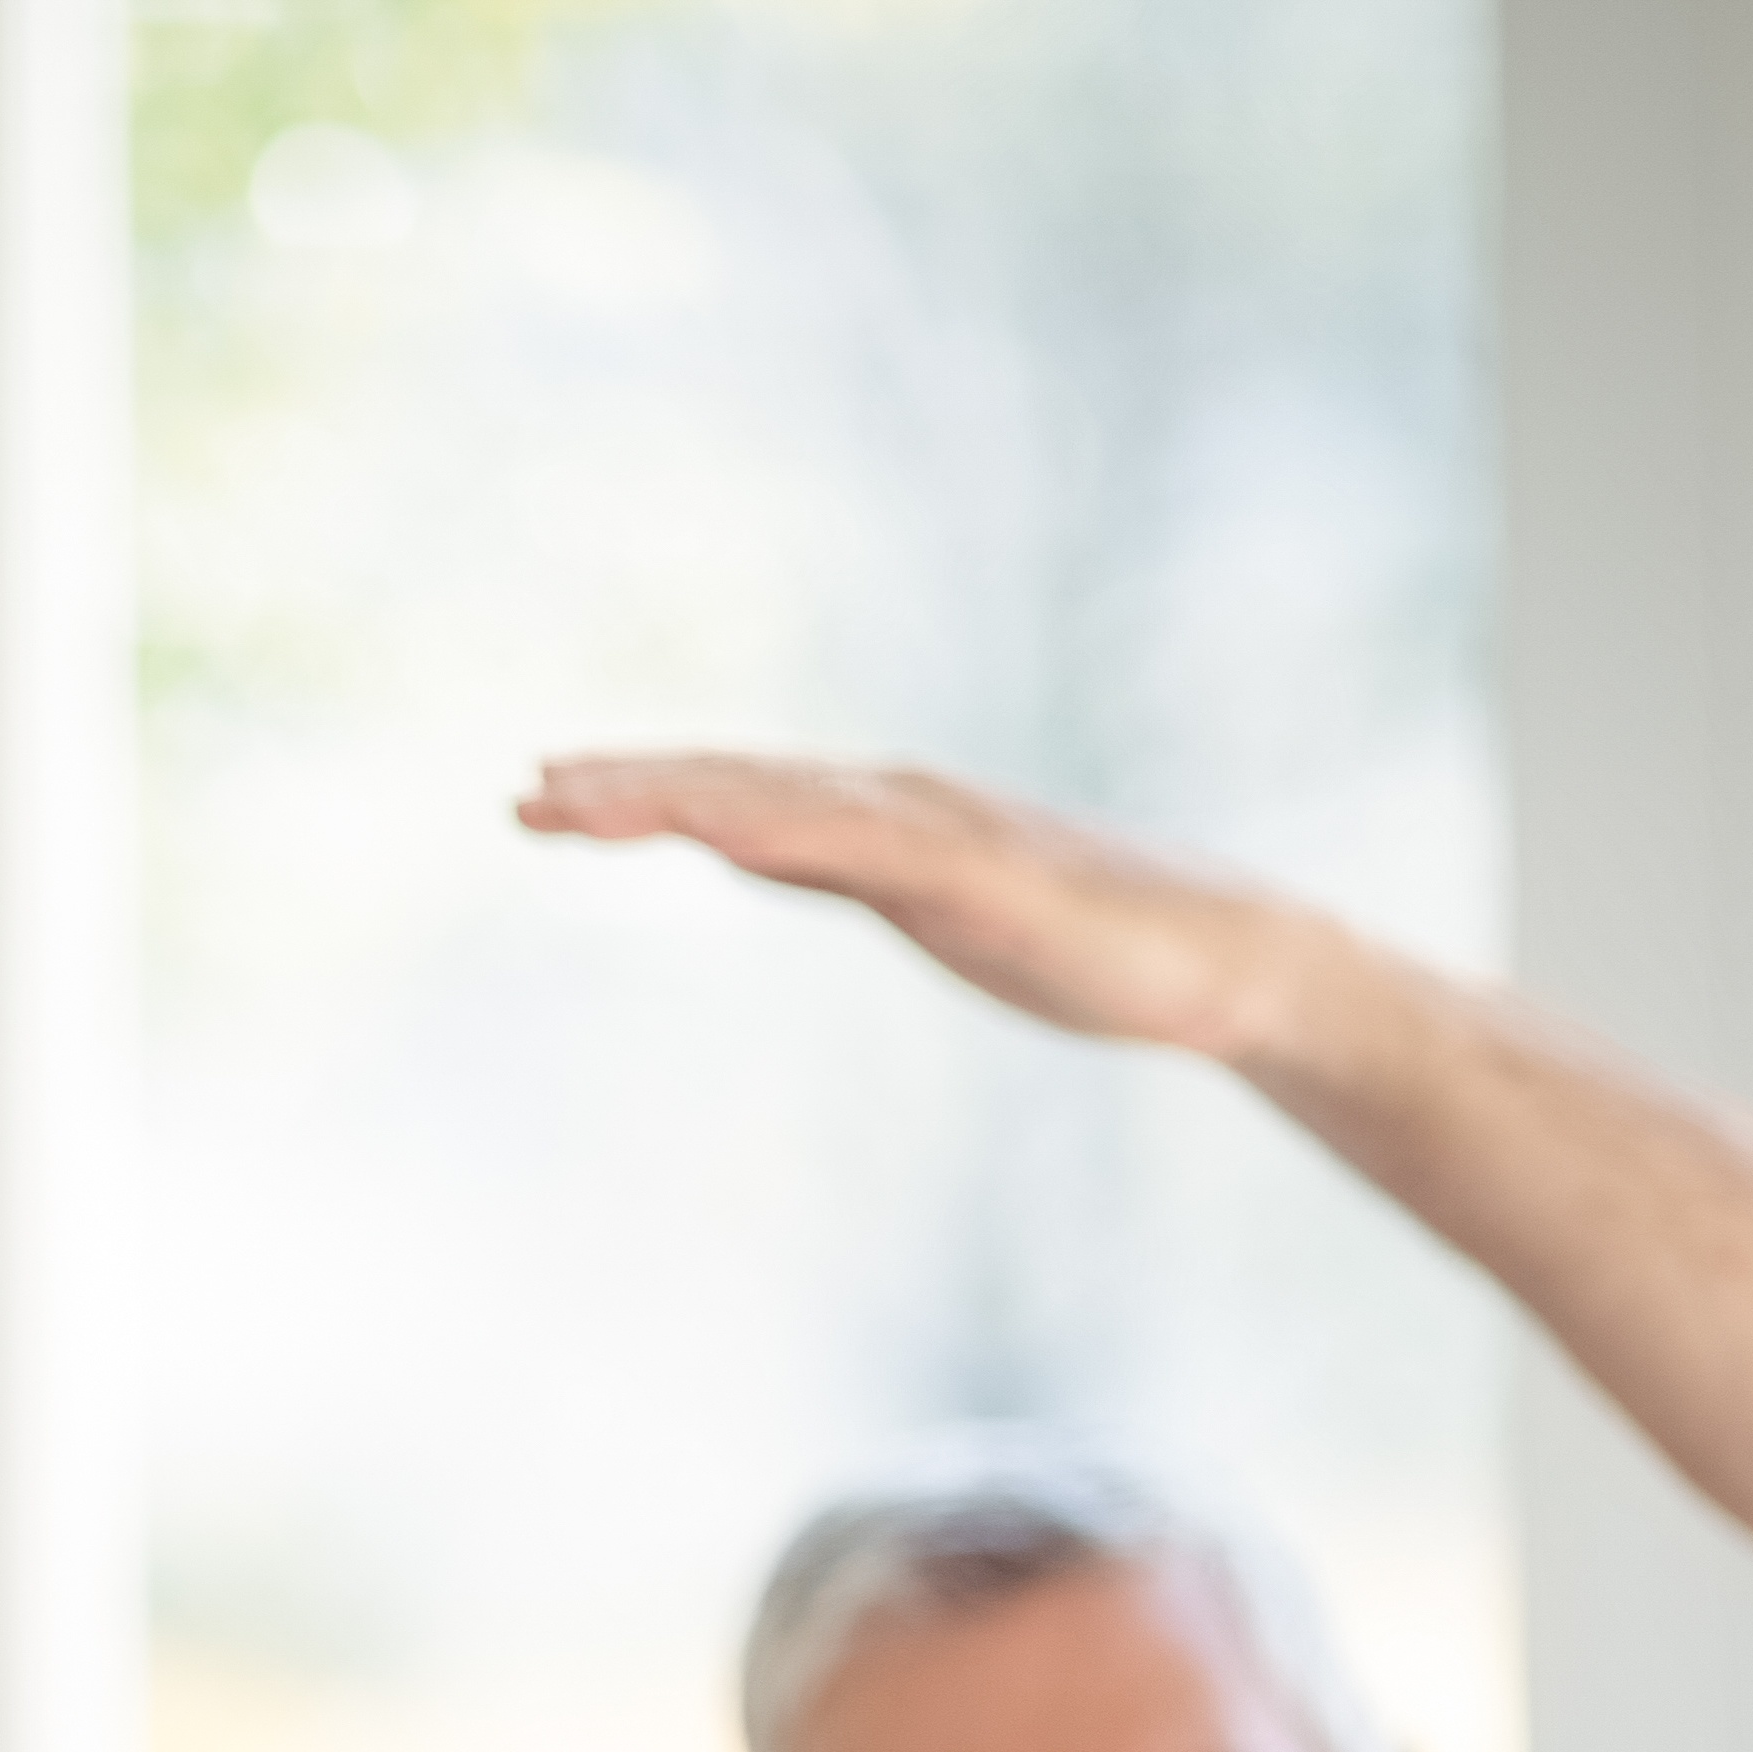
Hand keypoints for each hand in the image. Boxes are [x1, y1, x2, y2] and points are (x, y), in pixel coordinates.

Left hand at [517, 750, 1343, 1072]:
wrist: (1229, 965)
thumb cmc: (1083, 939)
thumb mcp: (923, 905)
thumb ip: (837, 870)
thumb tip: (746, 849)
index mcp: (883, 820)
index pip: (734, 796)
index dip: (636, 793)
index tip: (538, 798)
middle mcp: (903, 806)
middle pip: (740, 785)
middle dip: (630, 787)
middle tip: (524, 794)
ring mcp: (947, 836)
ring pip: (786, 805)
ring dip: (681, 799)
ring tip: (586, 802)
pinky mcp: (990, 878)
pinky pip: (872, 853)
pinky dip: (788, 835)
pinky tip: (720, 835)